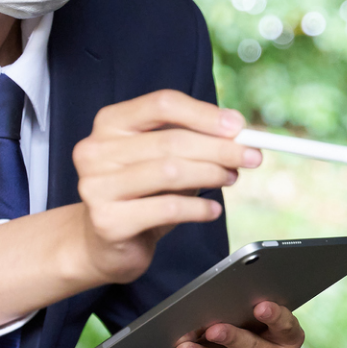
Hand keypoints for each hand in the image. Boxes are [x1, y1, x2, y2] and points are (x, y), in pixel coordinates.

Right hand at [71, 90, 262, 284]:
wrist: (104, 243)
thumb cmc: (139, 194)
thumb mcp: (161, 159)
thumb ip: (191, 140)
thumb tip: (237, 133)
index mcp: (110, 123)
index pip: (162, 104)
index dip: (204, 114)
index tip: (237, 126)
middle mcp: (96, 150)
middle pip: (171, 140)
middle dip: (220, 148)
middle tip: (250, 156)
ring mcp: (97, 186)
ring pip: (170, 172)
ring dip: (211, 174)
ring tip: (230, 178)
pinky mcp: (108, 221)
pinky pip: (167, 208)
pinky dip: (198, 208)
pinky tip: (212, 210)